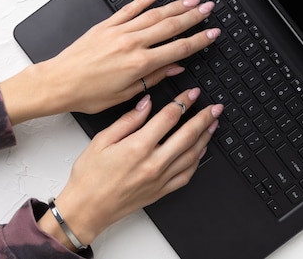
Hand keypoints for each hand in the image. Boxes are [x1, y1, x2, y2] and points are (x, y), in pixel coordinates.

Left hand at [1, 0, 220, 122]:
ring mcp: (118, 31)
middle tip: (209, 9)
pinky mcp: (105, 25)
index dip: (199, 40)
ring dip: (175, 6)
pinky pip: (128, 8)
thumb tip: (175, 67)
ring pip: (153, 14)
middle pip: (170, 26)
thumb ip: (153, 78)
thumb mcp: (125, 94)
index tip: (212, 33)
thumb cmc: (87, 93)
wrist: (58, 82)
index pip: (178, 48)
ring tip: (192, 0)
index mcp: (139, 64)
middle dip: (193, 17)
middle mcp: (131, 43)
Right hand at [37, 88, 222, 249]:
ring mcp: (160, 179)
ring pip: (192, 154)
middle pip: (187, 135)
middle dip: (204, 118)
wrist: (87, 208)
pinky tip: (200, 151)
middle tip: (214, 107)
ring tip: (213, 124)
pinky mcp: (161, 191)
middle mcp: (153, 163)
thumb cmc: (89, 176)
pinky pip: (186, 175)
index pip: (169, 118)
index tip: (191, 93)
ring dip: (205, 137)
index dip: (183, 102)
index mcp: (137, 147)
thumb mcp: (101, 140)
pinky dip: (197, 160)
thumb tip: (145, 104)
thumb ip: (127, 120)